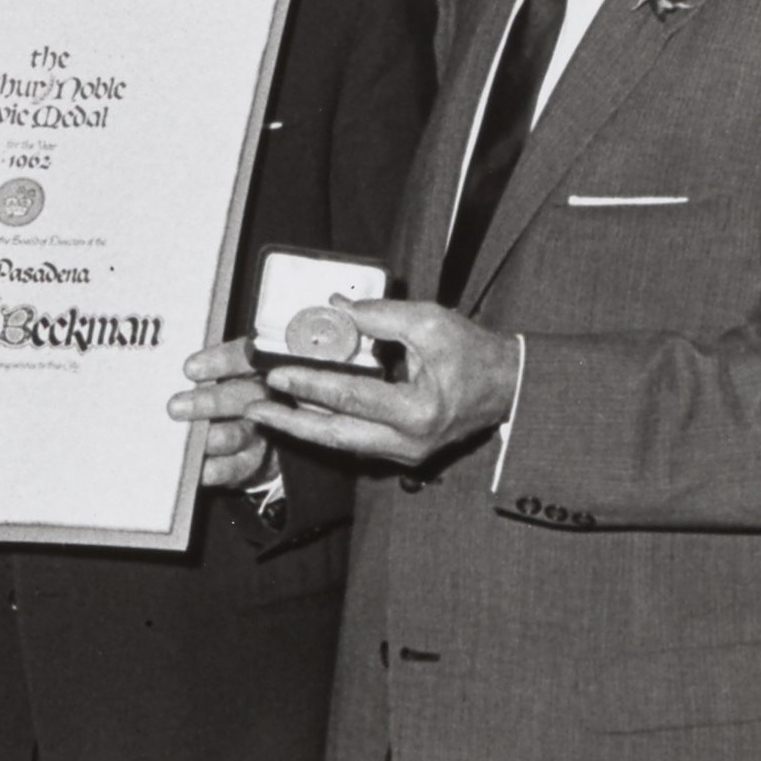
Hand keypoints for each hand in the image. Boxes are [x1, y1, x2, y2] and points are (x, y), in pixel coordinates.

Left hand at [170, 336, 272, 493]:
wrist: (254, 439)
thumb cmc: (223, 397)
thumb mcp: (219, 376)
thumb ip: (201, 373)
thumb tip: (162, 371)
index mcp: (254, 368)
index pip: (244, 358)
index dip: (220, 361)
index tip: (189, 369)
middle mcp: (263, 399)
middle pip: (241, 397)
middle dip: (208, 402)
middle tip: (174, 408)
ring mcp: (260, 433)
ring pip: (237, 435)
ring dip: (208, 438)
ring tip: (185, 441)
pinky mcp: (253, 463)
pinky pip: (234, 467)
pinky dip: (213, 469)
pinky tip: (195, 467)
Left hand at [244, 300, 520, 467]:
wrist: (506, 387)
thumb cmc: (474, 354)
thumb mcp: (432, 323)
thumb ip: (382, 315)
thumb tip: (335, 305)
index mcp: (418, 412)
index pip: (351, 397)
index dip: (310, 384)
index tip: (276, 373)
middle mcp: (409, 443)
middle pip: (336, 436)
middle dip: (290, 424)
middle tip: (254, 409)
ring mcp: (405, 454)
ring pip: (342, 443)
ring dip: (303, 427)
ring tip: (266, 413)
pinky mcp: (401, 453)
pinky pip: (355, 440)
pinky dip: (327, 427)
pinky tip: (301, 414)